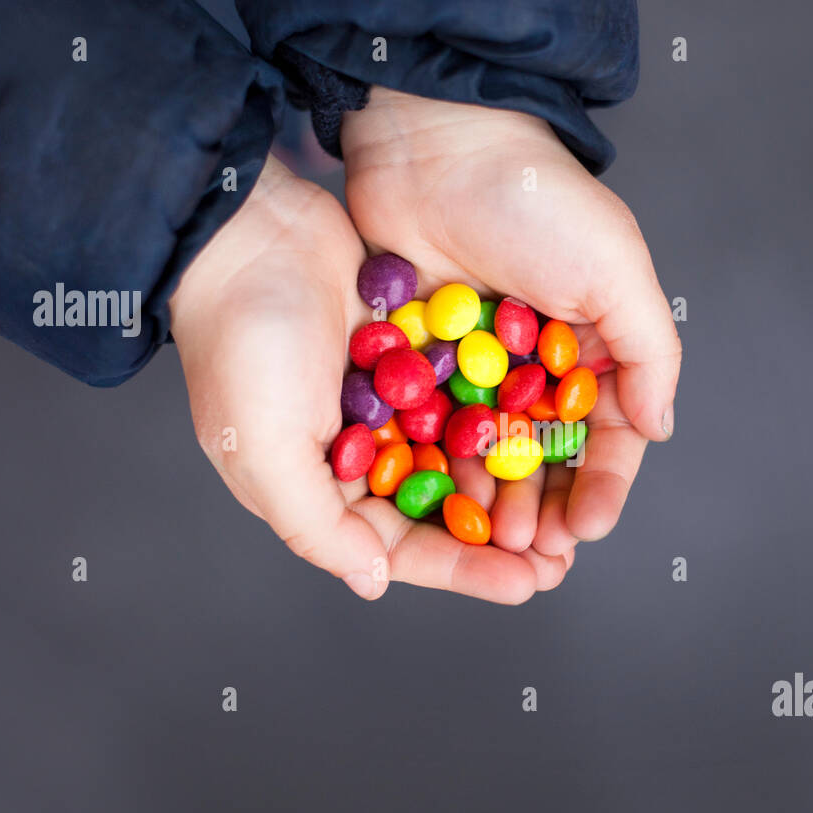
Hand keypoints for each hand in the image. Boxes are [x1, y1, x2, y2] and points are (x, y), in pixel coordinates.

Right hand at [169, 155, 564, 602]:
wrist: (249, 229)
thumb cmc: (242, 344)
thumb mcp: (266, 450)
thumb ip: (318, 525)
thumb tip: (373, 582)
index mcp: (319, 486)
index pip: (400, 546)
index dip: (462, 568)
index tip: (526, 583)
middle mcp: (359, 452)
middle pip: (441, 509)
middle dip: (499, 536)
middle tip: (560, 555)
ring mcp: (390, 402)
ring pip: (464, 457)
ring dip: (511, 482)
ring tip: (570, 503)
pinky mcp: (416, 355)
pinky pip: (470, 397)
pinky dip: (507, 416)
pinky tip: (553, 431)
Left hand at [341, 88, 681, 556]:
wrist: (435, 143)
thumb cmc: (537, 201)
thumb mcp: (616, 271)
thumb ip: (650, 353)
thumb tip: (660, 428)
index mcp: (593, 345)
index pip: (607, 435)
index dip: (601, 487)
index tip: (586, 529)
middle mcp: (539, 364)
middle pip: (548, 458)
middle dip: (546, 510)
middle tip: (534, 554)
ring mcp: (480, 367)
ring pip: (491, 454)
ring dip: (496, 502)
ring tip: (491, 541)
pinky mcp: (425, 361)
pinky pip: (436, 428)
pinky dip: (442, 468)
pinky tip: (443, 502)